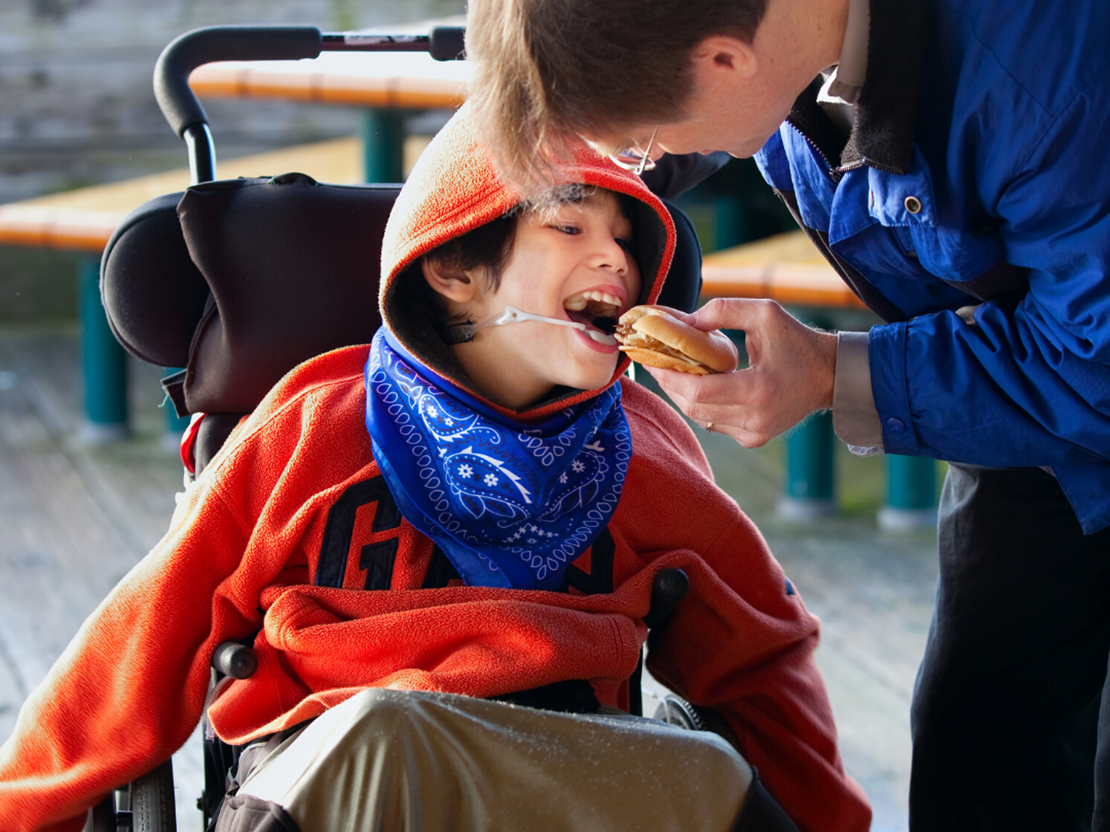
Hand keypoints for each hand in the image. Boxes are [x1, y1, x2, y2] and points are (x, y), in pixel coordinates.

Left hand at [644, 298, 837, 447]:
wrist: (830, 376)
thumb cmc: (798, 341)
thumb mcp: (765, 314)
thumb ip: (722, 310)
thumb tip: (683, 320)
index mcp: (758, 391)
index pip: (698, 391)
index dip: (669, 376)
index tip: (650, 358)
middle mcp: (754, 419)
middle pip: (692, 407)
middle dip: (669, 383)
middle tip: (654, 361)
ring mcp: (754, 434)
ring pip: (700, 418)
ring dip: (681, 393)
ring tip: (670, 369)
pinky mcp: (753, 439)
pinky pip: (713, 422)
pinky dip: (701, 404)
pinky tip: (697, 384)